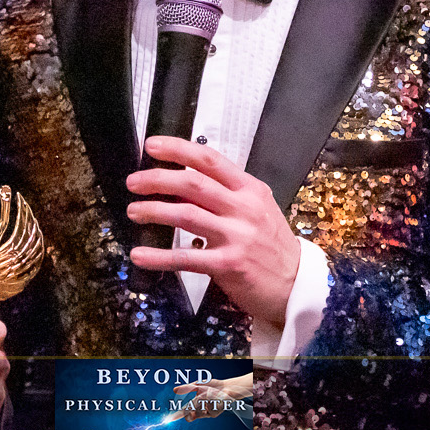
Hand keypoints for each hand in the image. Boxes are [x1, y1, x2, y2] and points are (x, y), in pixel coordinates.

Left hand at [125, 135, 300, 326]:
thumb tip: (184, 180)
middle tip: (133, 182)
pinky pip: (185, 258)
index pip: (210, 160)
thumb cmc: (271, 245)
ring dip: (153, 211)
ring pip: (186, 215)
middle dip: (157, 179)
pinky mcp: (228, 265)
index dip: (178, 150)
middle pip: (193, 184)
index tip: (152, 146)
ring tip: (133, 211)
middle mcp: (244, 208)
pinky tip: (139, 255)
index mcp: (249, 189)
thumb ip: (227, 193)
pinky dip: (159, 256)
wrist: (296, 283)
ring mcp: (237, 236)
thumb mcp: (258, 208)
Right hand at [174, 372, 253, 419]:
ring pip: (199, 410)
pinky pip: (209, 408)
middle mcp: (200, 410)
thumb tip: (174, 390)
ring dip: (203, 399)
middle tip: (191, 403)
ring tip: (209, 393)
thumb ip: (187, 388)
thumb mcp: (198, 385)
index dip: (177, 415)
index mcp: (195, 404)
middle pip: (190, 414)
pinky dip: (212, 400)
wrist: (226, 387)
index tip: (170, 419)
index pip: (184, 411)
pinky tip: (216, 397)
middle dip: (189, 408)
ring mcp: (207, 412)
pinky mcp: (214, 413)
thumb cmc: (212, 386)